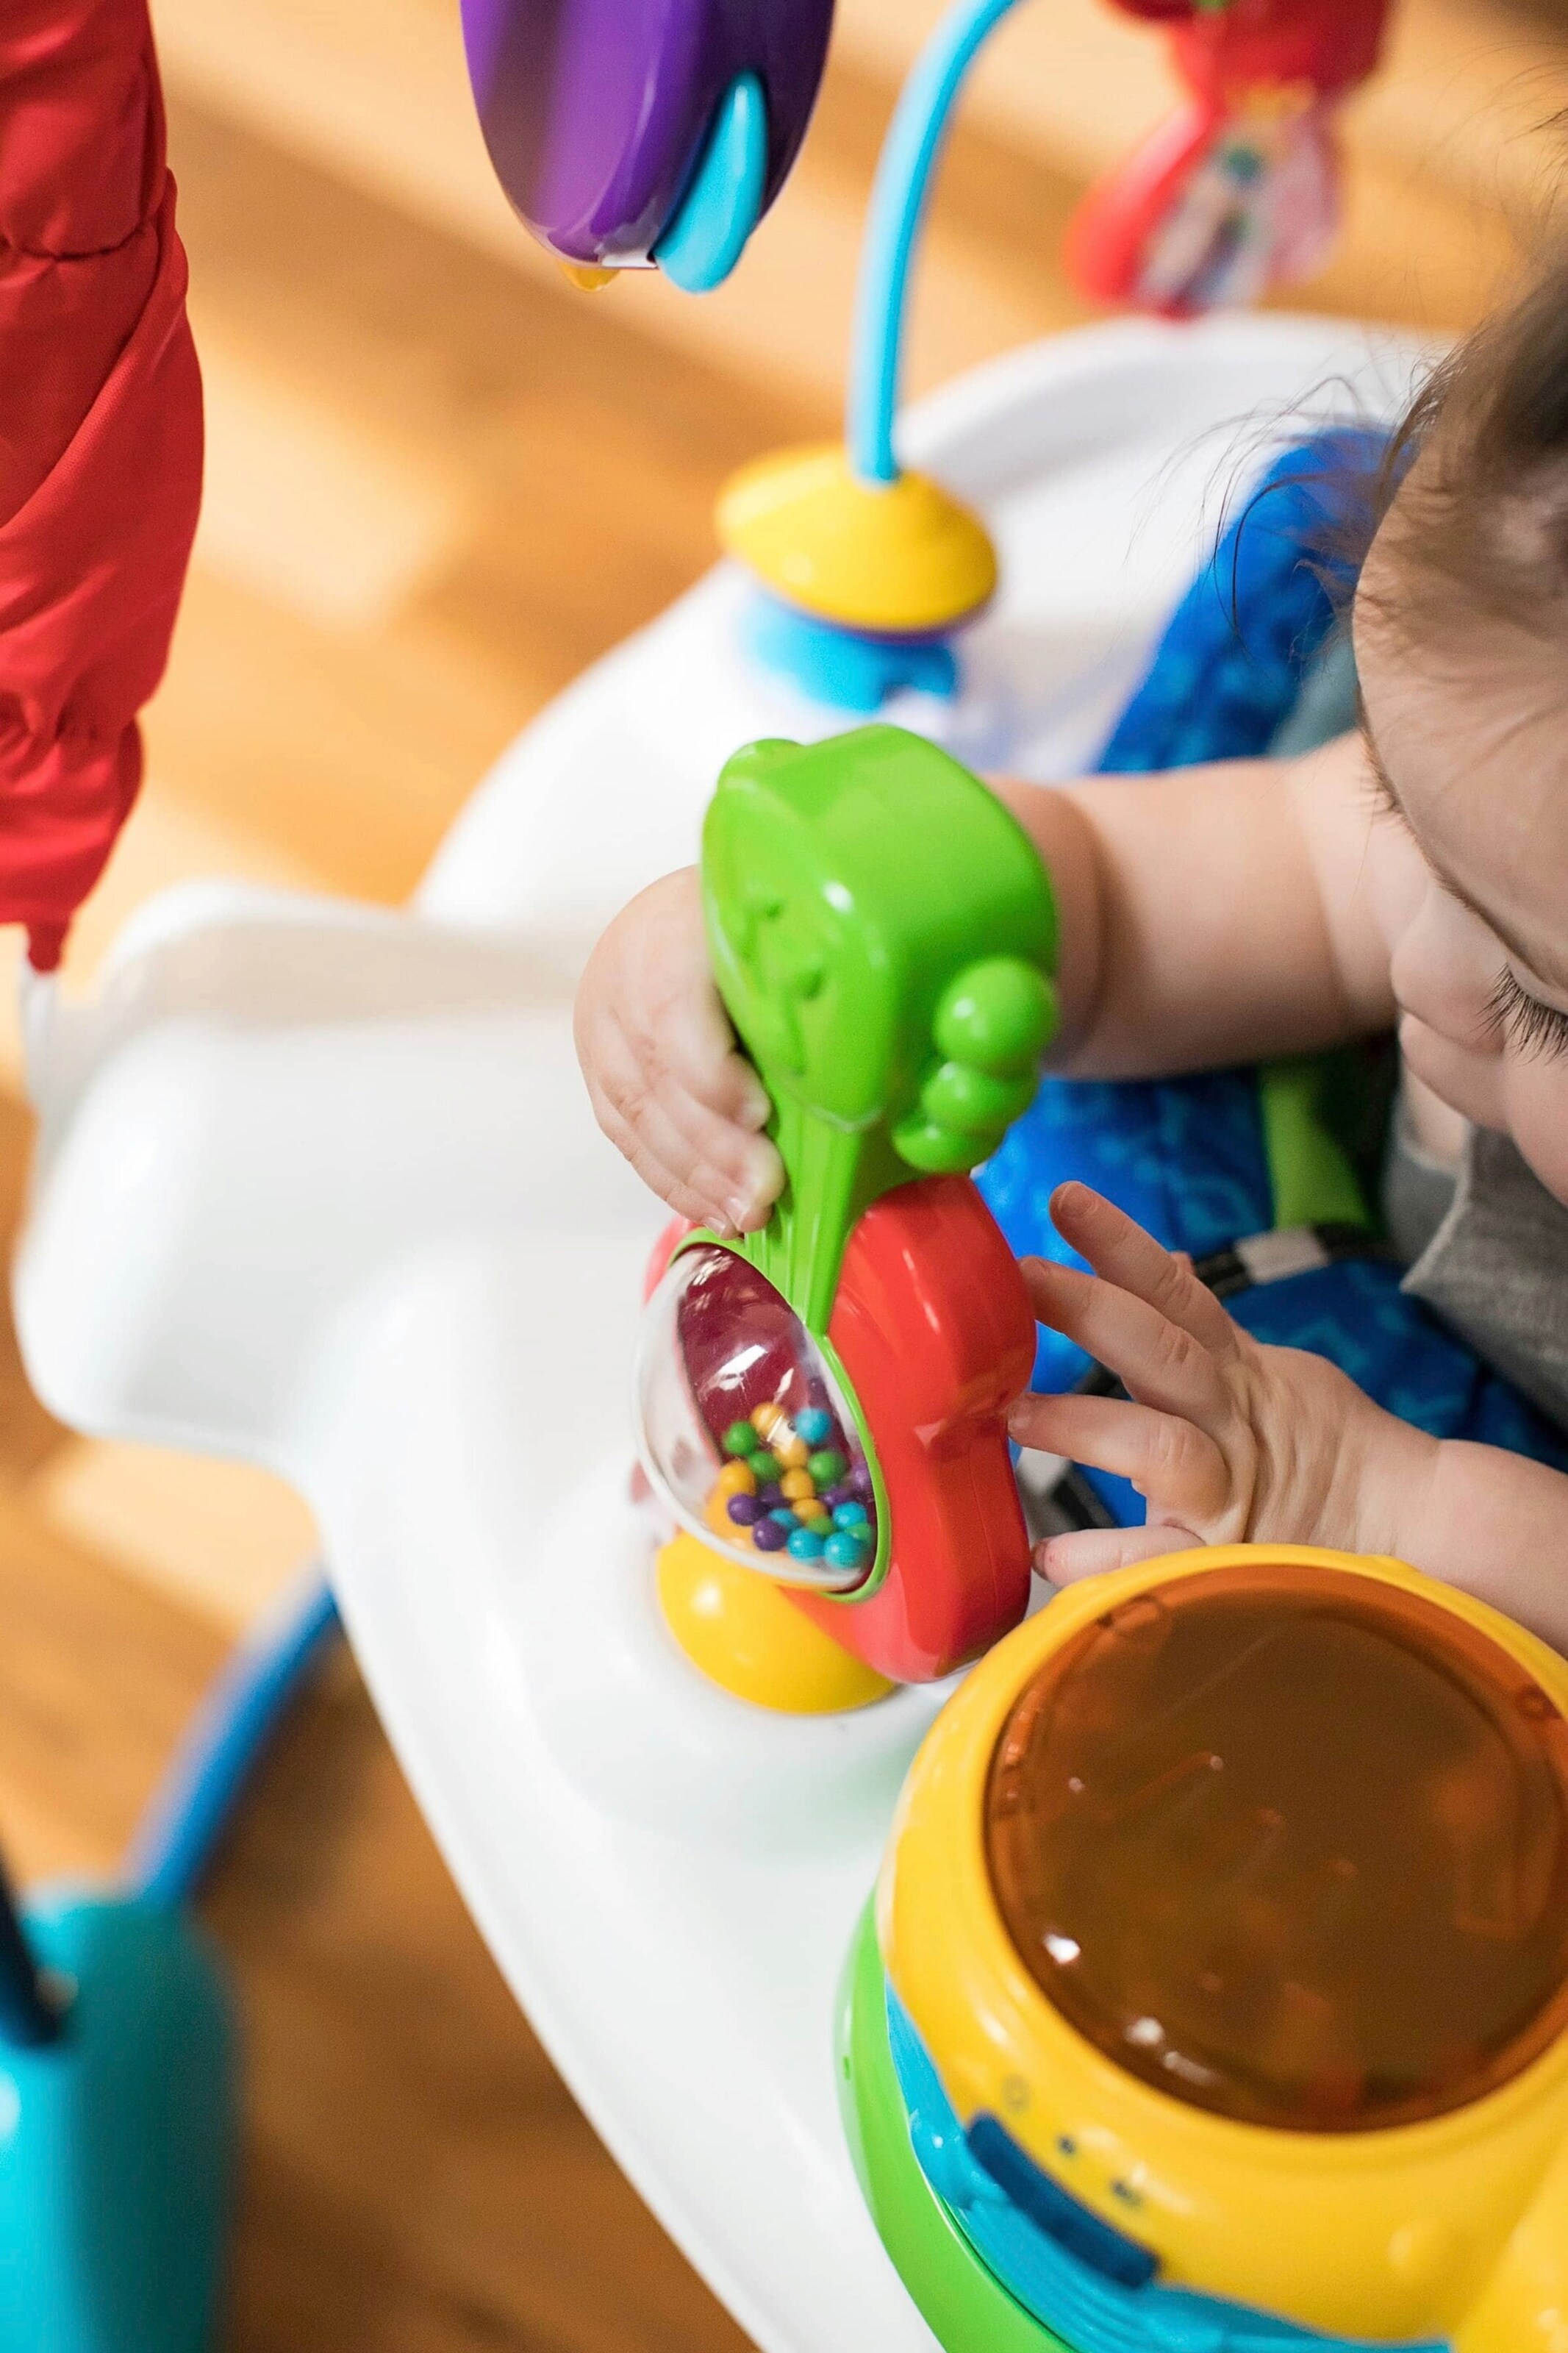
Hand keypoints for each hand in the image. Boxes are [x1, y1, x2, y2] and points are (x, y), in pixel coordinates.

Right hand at [574, 867, 782, 1232]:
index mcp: (668, 933)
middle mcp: (620, 980)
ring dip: (694, 1177)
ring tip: (746, 1216)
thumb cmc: (745, 926)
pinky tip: (709, 1208)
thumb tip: (843, 1066)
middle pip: (656, 1077)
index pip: (671, 1011)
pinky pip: (625, 1135)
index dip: (710, 1072)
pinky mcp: (596, 1072)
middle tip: (766, 1194)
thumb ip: (792, 984)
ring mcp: (600, 1030)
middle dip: (713, 1148)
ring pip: (637, 1116)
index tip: (759, 1115)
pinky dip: (669, 1179)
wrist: (674, 912)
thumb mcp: (771, 933)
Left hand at [1008, 1182, 1437, 1583]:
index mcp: (1237, 1371)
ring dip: (1084, 1428)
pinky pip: (1157, 1561)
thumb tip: (1172, 1263)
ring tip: (1013, 1416)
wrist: (1403, 1526)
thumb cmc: (1322, 1446)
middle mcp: (1229, 1422)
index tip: (1064, 1198)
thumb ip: (1208, 1330)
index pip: (1177, 1293)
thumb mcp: (1269, 1371)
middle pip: (1163, 1352)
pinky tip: (1048, 1553)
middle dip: (1093, 1310)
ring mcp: (1228, 1492)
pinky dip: (1102, 1559)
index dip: (1121, 1244)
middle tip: (1022, 1279)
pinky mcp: (1221, 1562)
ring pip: (1157, 1448)